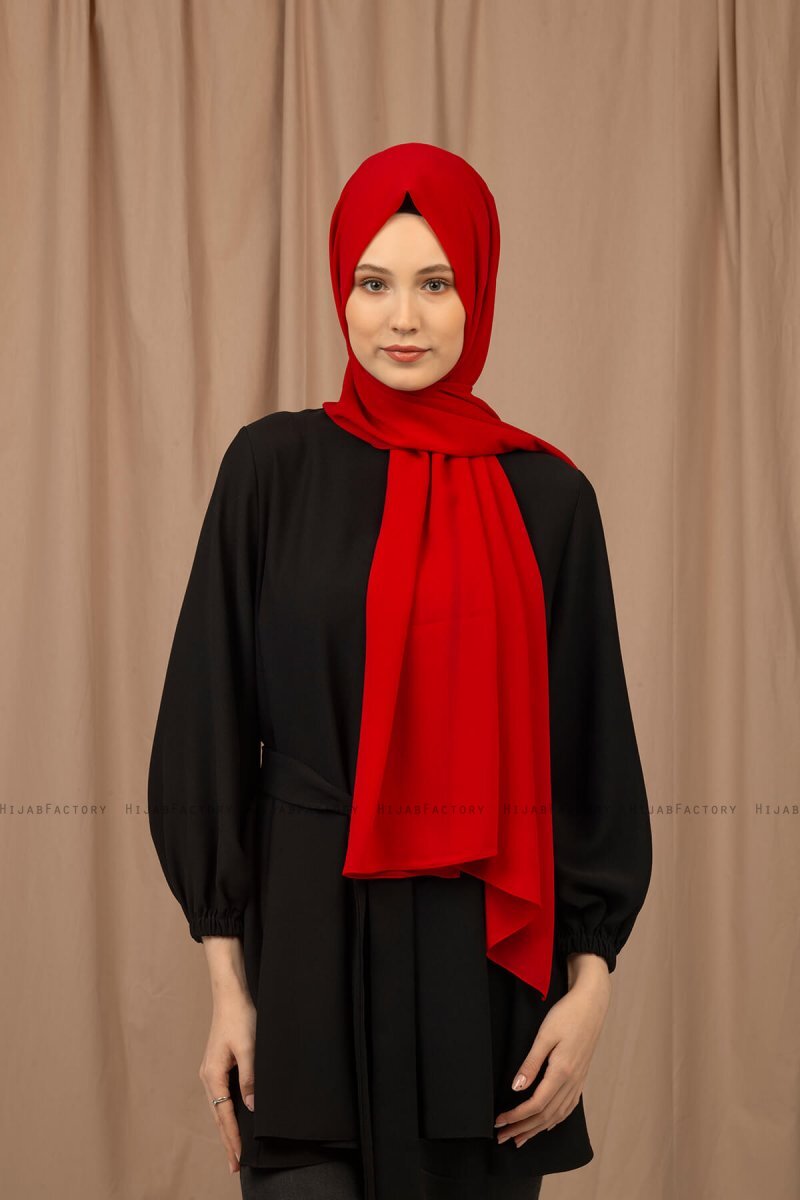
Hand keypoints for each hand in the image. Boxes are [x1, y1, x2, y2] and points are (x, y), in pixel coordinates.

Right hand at [198, 986, 256, 1175]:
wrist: (230, 996)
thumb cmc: (240, 1019)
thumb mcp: (249, 1049)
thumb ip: (250, 1079)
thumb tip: (250, 1107)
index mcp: (213, 1076)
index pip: (223, 1115)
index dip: (233, 1138)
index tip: (239, 1158)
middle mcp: (208, 1077)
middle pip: (217, 1117)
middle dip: (227, 1141)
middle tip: (235, 1167)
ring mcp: (211, 1072)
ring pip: (218, 1108)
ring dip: (226, 1129)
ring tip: (234, 1150)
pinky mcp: (217, 1066)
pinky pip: (221, 1097)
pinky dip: (226, 1113)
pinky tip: (233, 1119)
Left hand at [494, 954, 610, 1147]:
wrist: (592, 1004)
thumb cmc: (567, 1015)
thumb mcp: (545, 1035)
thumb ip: (531, 1063)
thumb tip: (517, 1089)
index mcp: (561, 1072)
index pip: (535, 1105)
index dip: (516, 1117)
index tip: (499, 1122)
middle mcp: (571, 1082)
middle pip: (545, 1116)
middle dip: (522, 1129)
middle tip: (502, 1138)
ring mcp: (578, 1081)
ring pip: (557, 1115)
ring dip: (537, 1129)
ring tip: (520, 1138)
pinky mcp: (580, 1077)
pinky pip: (568, 1107)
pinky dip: (555, 1120)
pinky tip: (548, 1124)